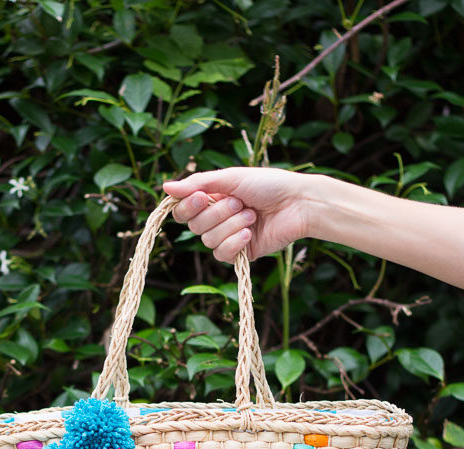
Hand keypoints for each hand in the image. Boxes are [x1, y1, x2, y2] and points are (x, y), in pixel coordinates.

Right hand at [162, 166, 310, 262]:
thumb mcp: (230, 178)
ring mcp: (229, 238)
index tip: (201, 196)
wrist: (298, 203)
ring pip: (208, 241)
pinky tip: (250, 234)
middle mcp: (217, 219)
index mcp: (212, 199)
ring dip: (231, 225)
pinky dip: (234, 243)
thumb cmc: (268, 184)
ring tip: (252, 216)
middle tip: (239, 203)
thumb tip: (165, 187)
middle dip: (217, 213)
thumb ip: (197, 183)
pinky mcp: (241, 254)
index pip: (183, 211)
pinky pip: (222, 255)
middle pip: (194, 227)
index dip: (187, 207)